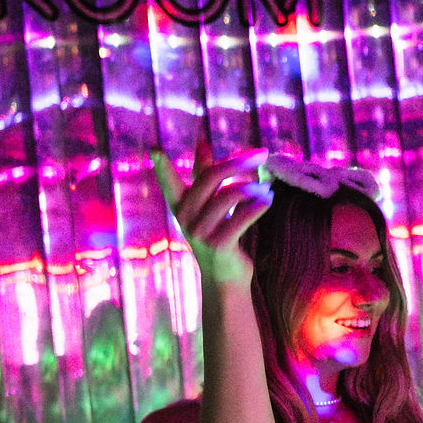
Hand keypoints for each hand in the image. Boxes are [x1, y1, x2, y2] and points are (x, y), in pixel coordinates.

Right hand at [151, 141, 272, 286]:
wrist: (224, 280)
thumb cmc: (218, 237)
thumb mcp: (209, 206)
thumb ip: (204, 175)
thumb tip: (201, 142)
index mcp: (181, 207)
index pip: (168, 183)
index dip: (161, 168)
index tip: (154, 150)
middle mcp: (186, 219)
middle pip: (209, 179)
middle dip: (236, 163)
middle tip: (261, 153)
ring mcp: (201, 233)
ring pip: (227, 197)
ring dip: (252, 188)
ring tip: (267, 187)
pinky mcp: (219, 245)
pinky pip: (241, 218)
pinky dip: (258, 206)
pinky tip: (268, 200)